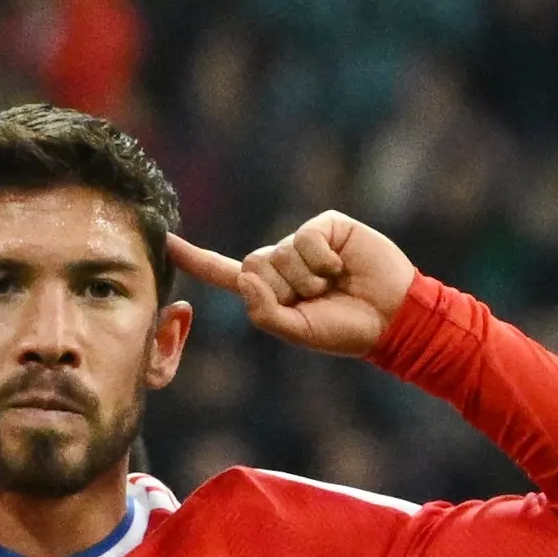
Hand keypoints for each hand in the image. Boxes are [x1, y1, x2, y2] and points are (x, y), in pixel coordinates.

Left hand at [168, 212, 416, 357]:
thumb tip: (246, 276)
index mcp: (269, 288)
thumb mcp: (297, 331)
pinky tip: (343, 268)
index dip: (194, 258)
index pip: (223, 271)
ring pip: (280, 254)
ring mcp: (303, 241)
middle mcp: (281, 259)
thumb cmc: (345, 329)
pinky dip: (323, 260)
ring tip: (335, 285)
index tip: (165, 241)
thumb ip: (264, 312)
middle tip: (318, 298)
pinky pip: (306, 239)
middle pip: (254, 266)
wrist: (392, 318)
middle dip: (285, 289)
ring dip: (309, 279)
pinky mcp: (327, 225)